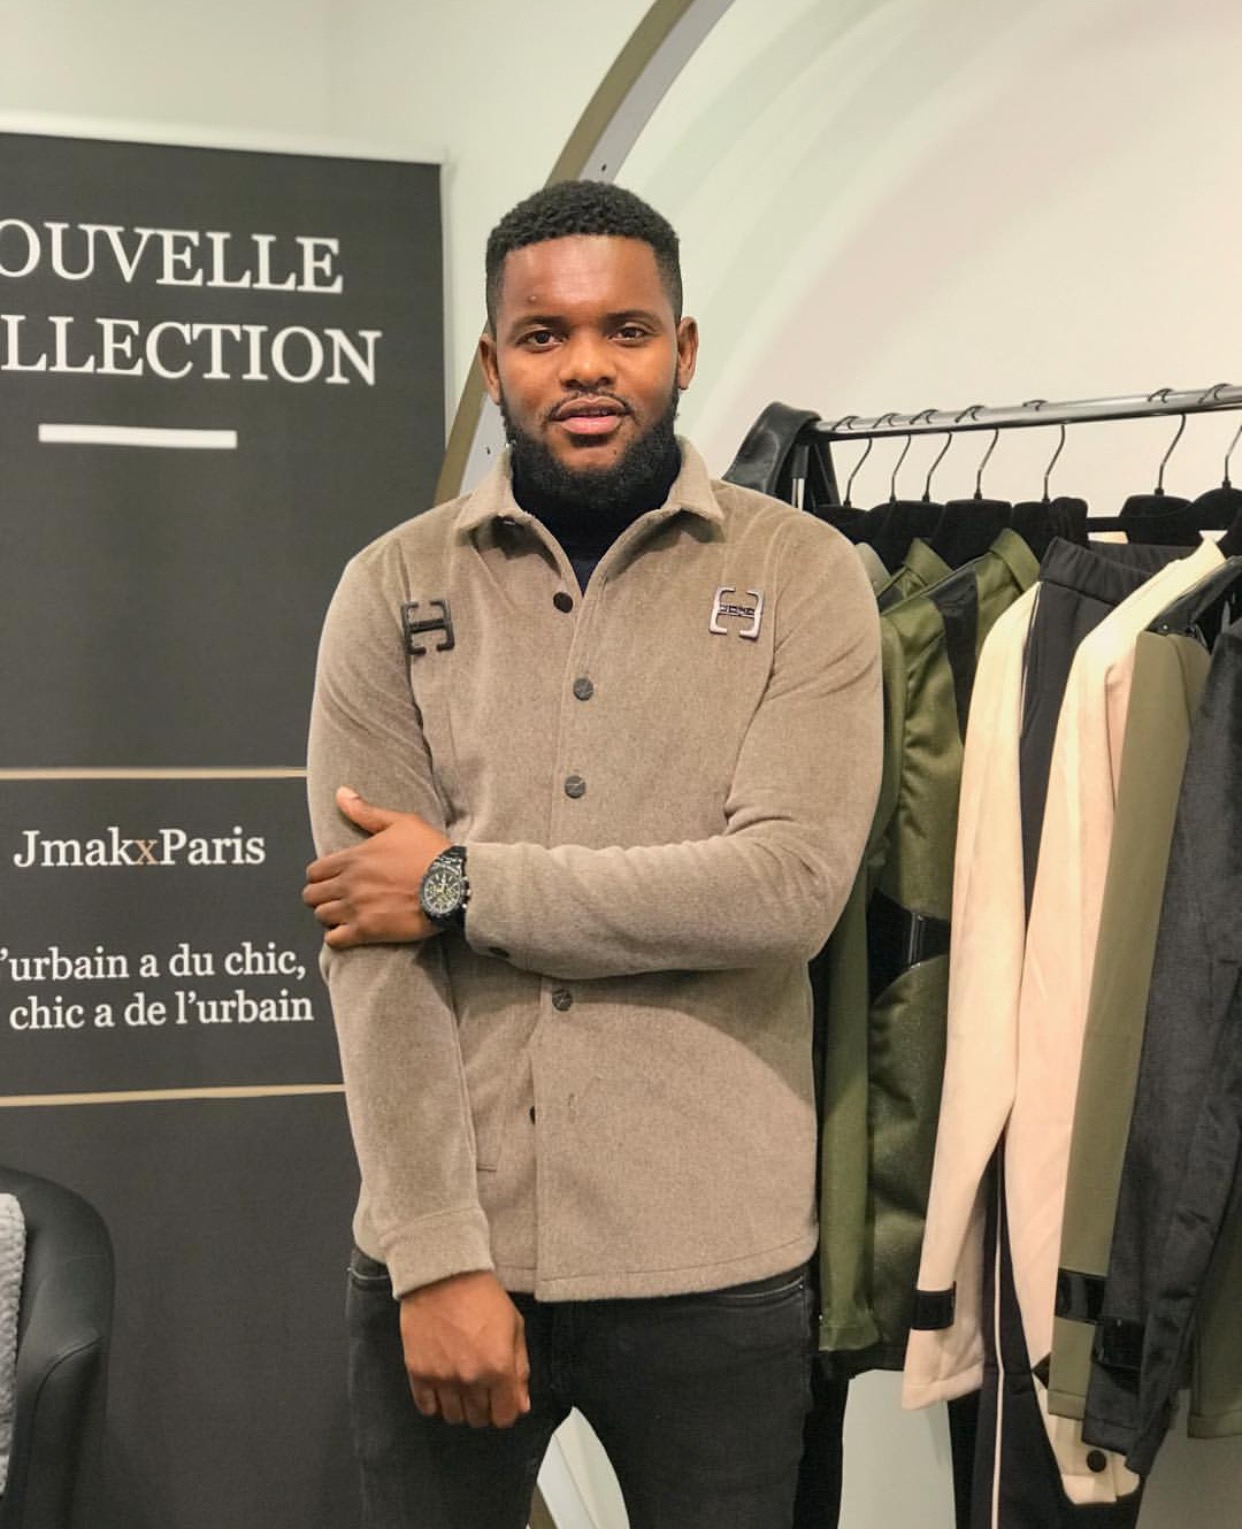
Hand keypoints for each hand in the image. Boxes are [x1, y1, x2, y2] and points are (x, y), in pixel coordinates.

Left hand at [302, 787, 450, 947]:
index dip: (319, 876)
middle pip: (311, 895)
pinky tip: (349, 932)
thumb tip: (341, 793)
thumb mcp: (401, 823)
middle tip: (335, 898)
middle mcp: (349, 883)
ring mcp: (356, 908)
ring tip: (343, 915)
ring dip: (329, 916)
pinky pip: (334, 940)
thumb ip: (366, 812)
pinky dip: (337, 937)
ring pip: (320, 916)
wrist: (452, 884)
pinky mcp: (368, 930)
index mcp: (354, 858)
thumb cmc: (430, 853)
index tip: (331, 880)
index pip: (314, 871)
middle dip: (320, 896)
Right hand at [400, 1271, 530, 1428]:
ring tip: (461, 1383)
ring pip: (453, 1417)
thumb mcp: (514, 1326)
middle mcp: (470, 1378)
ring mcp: (442, 1377)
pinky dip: (435, 1402)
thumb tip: (521, 1404)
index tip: (502, 1400)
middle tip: (482, 1386)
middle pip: (479, 1419)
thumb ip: (520, 1370)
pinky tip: (442, 1384)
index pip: (505, 1416)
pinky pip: (427, 1407)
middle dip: (484, 1407)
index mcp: (498, 1367)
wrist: (444, 1275)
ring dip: (460, 1406)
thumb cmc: (481, 1295)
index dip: (506, 1409)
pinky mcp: (418, 1372)